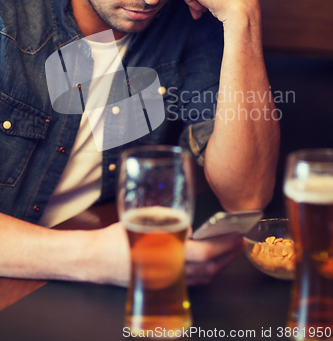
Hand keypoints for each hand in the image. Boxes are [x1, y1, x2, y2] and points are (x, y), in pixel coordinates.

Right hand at [90, 224, 243, 286]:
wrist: (95, 261)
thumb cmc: (115, 239)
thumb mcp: (140, 220)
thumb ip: (167, 222)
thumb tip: (189, 223)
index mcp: (165, 255)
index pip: (204, 253)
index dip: (224, 245)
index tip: (236, 234)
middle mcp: (169, 273)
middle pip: (209, 268)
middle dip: (228, 255)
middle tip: (240, 241)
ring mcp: (166, 282)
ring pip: (202, 278)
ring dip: (220, 265)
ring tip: (230, 250)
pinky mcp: (163, 286)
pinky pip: (192, 282)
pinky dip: (207, 273)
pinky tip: (210, 263)